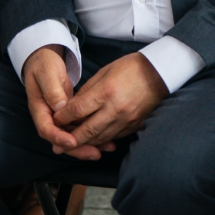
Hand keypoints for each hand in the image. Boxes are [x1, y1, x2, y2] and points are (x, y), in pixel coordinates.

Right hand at [22, 45, 103, 159]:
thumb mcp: (46, 73)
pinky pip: (79, 128)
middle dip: (78, 148)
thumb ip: (52, 90)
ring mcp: (59, 117)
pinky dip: (91, 134)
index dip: (59, 137)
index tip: (72, 141)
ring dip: (88, 144)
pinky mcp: (69, 115)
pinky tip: (107, 138)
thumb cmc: (44, 64)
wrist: (44, 60)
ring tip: (107, 148)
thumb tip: (60, 108)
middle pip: (61, 139)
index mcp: (39, 109)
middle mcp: (48, 117)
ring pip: (72, 136)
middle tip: (95, 153)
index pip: (47, 129)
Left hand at [53, 53, 167, 154]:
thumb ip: (87, 91)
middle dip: (70, 140)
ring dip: (84, 144)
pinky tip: (92, 143)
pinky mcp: (133, 126)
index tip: (55, 120)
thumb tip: (72, 107)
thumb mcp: (105, 72)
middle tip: (57, 146)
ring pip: (100, 138)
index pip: (78, 110)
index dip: (63, 118)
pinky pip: (113, 137)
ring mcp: (126, 120)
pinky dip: (101, 141)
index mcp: (106, 92)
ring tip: (71, 147)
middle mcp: (115, 109)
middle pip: (87, 131)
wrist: (159, 73)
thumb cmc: (130, 68)